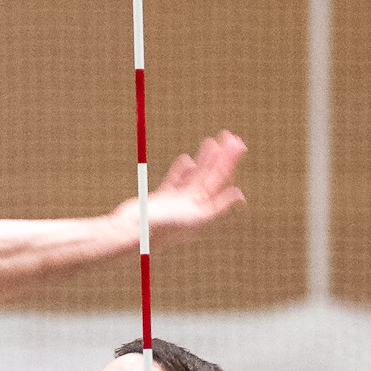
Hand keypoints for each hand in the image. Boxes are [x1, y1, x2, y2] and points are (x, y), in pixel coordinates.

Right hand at [115, 130, 246, 242]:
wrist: (130, 233)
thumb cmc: (161, 228)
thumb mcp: (194, 218)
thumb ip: (218, 207)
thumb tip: (240, 195)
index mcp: (202, 211)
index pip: (221, 182)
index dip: (230, 163)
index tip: (238, 145)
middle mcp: (192, 208)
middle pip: (211, 178)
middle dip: (221, 157)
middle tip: (231, 136)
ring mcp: (176, 204)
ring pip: (195, 177)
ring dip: (204, 160)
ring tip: (211, 142)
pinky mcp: (161, 201)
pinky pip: (174, 182)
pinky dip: (182, 171)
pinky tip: (187, 160)